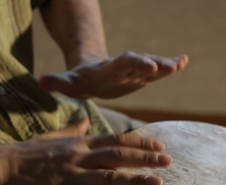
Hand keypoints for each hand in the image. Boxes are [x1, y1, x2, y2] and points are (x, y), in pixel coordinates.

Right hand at [0, 117, 171, 184]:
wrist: (0, 165)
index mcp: (78, 145)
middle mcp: (79, 158)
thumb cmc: (26, 153)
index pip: (115, 141)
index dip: (139, 143)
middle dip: (144, 159)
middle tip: (168, 161)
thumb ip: (72, 130)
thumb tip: (84, 120)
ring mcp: (70, 177)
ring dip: (134, 181)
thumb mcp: (52, 136)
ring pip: (107, 178)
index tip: (159, 145)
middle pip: (117, 156)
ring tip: (157, 184)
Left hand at [38, 52, 188, 98]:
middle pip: (142, 62)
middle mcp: (125, 67)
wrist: (91, 73)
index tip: (150, 66)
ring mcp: (135, 71)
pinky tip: (184, 61)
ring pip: (153, 66)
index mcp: (110, 69)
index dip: (137, 65)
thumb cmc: (79, 81)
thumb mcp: (68, 83)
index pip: (125, 64)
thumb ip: (58, 82)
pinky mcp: (142, 76)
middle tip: (169, 66)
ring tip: (180, 63)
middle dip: (155, 64)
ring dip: (166, 65)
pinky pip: (158, 71)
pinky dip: (170, 66)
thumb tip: (41, 81)